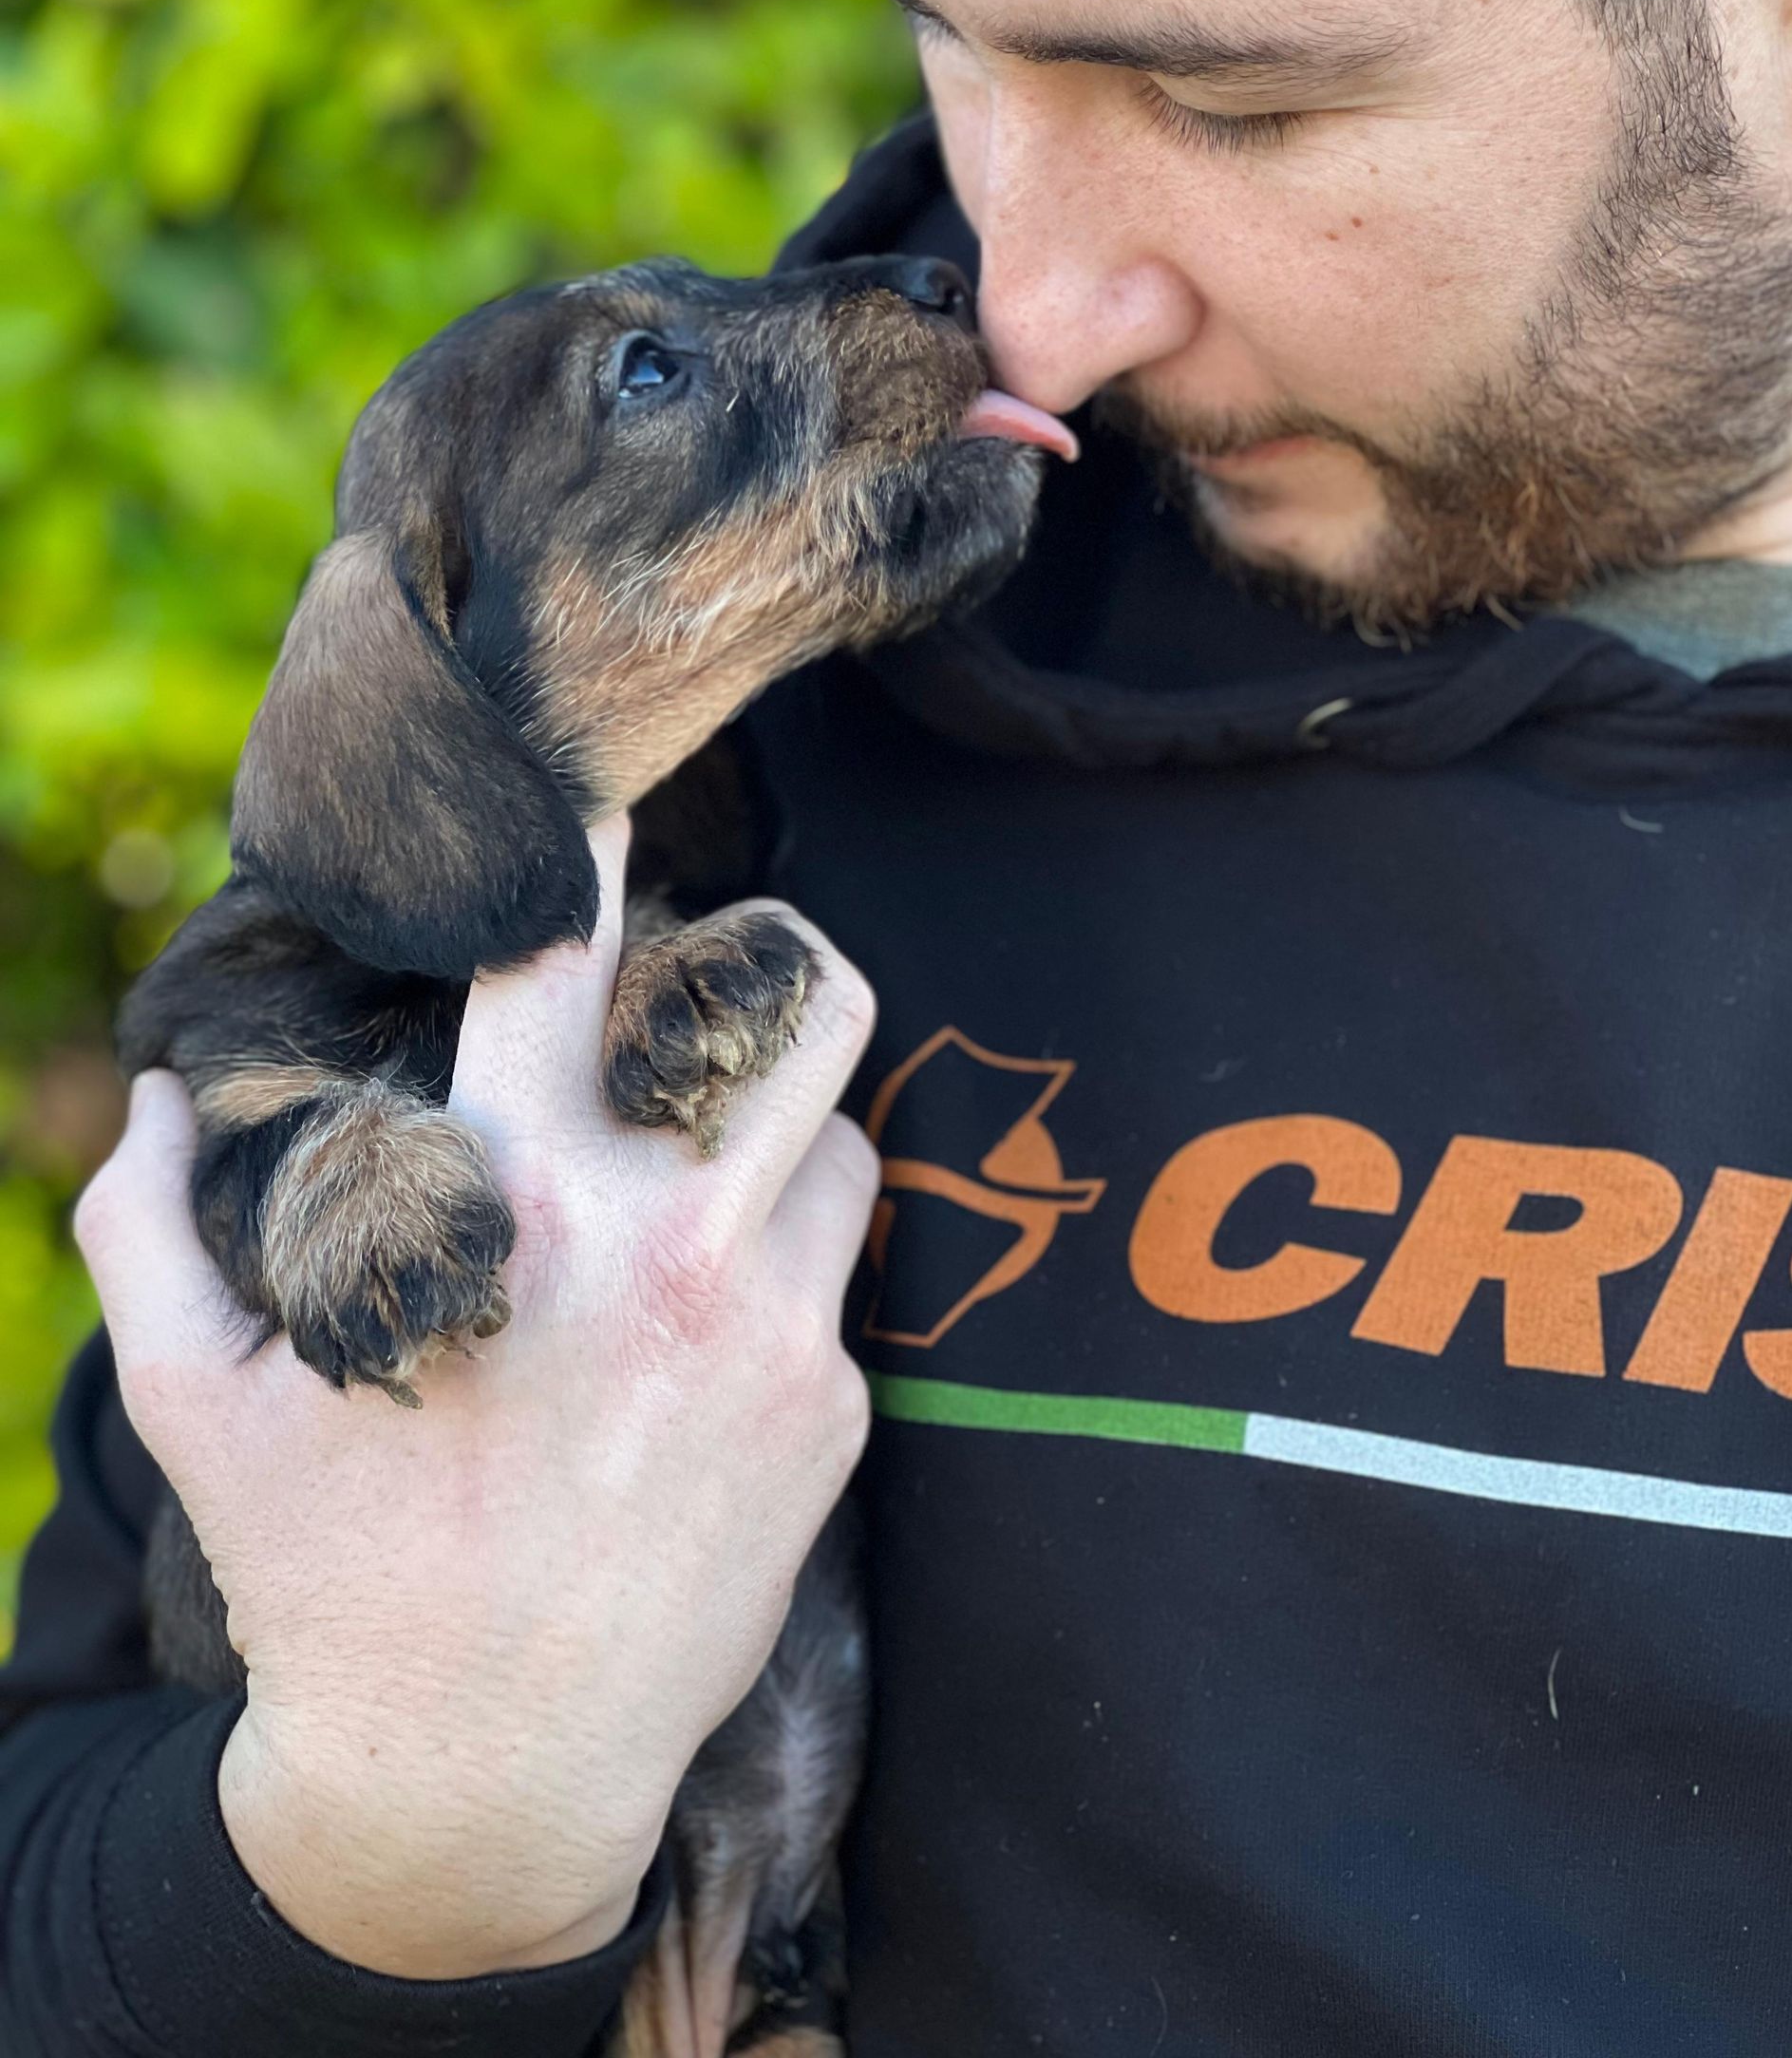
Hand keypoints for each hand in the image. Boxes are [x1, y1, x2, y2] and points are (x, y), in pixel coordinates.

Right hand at [73, 819, 878, 1979]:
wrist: (482, 1783)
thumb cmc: (332, 1577)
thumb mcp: (199, 1403)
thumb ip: (146, 1229)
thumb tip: (149, 1100)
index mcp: (509, 1202)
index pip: (564, 956)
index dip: (587, 855)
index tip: (603, 808)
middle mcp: (668, 1243)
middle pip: (809, 997)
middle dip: (784, 953)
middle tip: (728, 982)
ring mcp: (772, 1328)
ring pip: (844, 1133)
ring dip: (782, 1131)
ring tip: (705, 1181)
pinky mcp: (835, 1412)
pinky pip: (842, 1277)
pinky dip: (787, 1270)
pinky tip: (705, 1335)